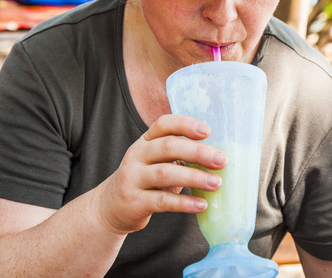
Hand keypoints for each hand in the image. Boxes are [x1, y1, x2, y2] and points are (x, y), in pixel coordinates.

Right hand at [92, 114, 227, 235]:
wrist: (110, 207)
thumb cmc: (144, 179)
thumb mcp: (155, 160)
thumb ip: (177, 154)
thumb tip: (216, 156)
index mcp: (145, 140)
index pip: (164, 124)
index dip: (185, 124)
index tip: (208, 131)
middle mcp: (137, 155)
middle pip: (168, 146)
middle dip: (197, 152)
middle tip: (222, 160)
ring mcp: (133, 178)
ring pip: (165, 173)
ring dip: (194, 178)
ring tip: (216, 183)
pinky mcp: (134, 202)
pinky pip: (162, 201)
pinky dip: (184, 203)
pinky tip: (201, 204)